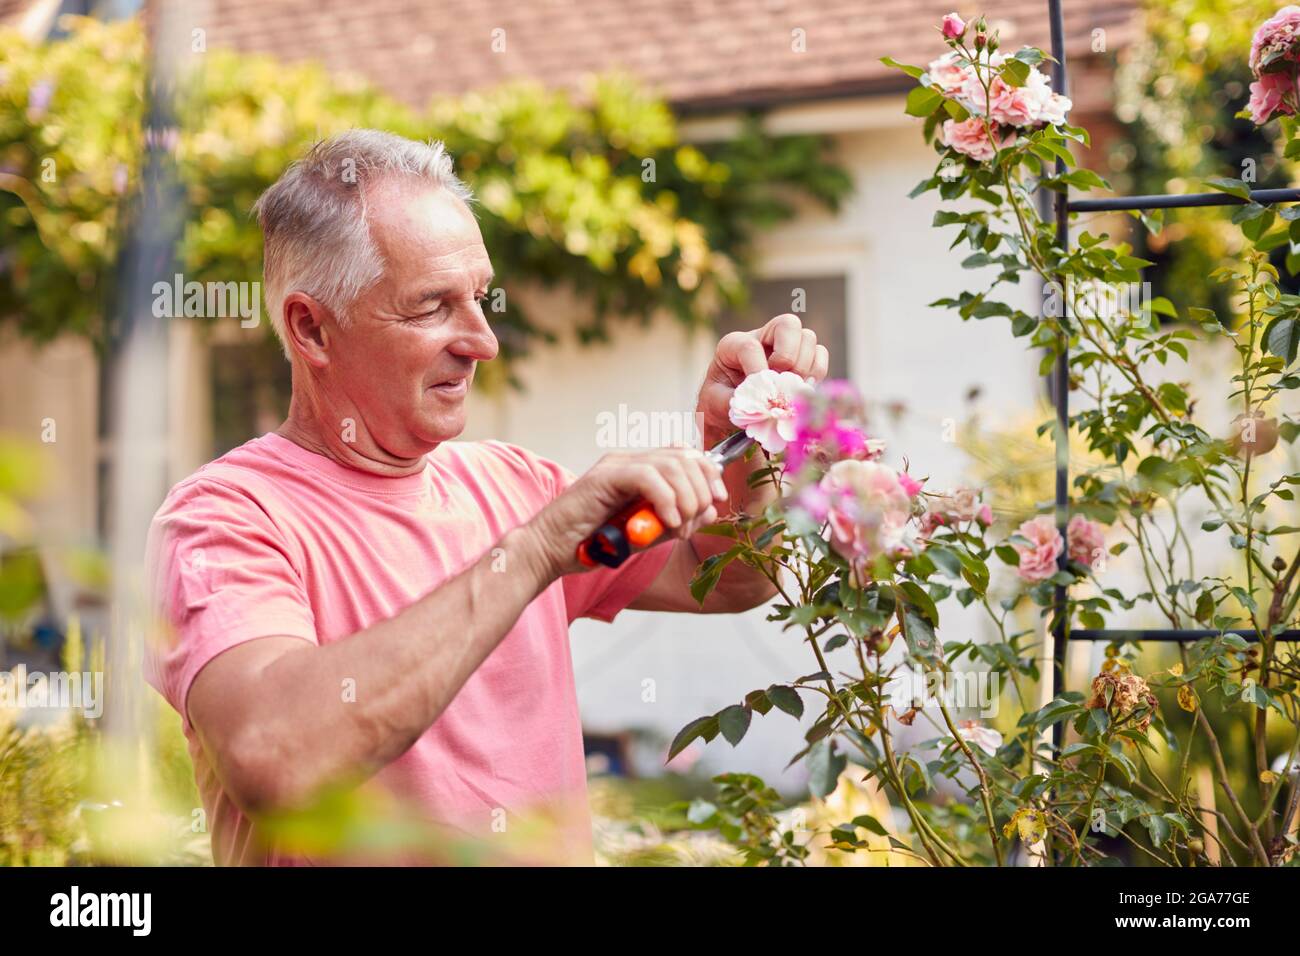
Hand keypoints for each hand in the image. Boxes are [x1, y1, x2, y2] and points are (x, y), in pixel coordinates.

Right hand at [526, 448, 730, 576]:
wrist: (550, 551)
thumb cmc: (594, 544)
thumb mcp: (647, 534)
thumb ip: (677, 521)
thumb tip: (709, 510)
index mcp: (641, 469)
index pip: (686, 454)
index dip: (709, 473)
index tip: (717, 501)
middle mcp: (630, 460)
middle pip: (684, 456)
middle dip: (702, 489)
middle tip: (694, 522)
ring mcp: (616, 465)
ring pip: (670, 465)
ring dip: (685, 499)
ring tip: (679, 528)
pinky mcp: (604, 477)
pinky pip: (647, 477)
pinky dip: (665, 500)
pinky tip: (667, 522)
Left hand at [698, 314, 829, 440]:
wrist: (732, 409)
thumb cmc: (722, 403)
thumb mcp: (717, 403)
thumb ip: (737, 402)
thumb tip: (766, 402)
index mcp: (734, 343)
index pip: (750, 346)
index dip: (758, 370)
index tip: (760, 394)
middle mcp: (763, 337)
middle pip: (788, 324)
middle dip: (787, 358)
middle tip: (778, 383)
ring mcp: (786, 344)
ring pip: (808, 338)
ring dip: (802, 368)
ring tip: (788, 390)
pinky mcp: (804, 358)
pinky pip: (821, 356)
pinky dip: (815, 374)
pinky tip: (799, 390)